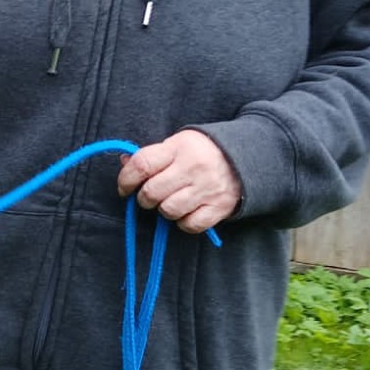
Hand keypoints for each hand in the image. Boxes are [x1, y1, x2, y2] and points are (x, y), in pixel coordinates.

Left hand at [117, 129, 240, 233]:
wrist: (245, 157)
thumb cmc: (201, 151)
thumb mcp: (176, 144)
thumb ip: (151, 155)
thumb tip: (124, 164)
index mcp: (179, 148)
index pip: (142, 165)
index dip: (126, 179)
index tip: (125, 187)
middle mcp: (193, 168)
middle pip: (152, 192)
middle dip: (144, 198)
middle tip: (150, 195)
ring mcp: (207, 189)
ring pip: (168, 210)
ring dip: (164, 209)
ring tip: (171, 201)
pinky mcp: (219, 207)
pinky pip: (189, 225)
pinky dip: (183, 222)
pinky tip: (187, 211)